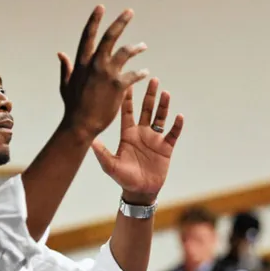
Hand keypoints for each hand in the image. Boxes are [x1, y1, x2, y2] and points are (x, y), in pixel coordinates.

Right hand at [58, 5, 148, 137]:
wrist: (81, 124)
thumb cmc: (73, 106)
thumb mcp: (65, 84)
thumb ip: (66, 67)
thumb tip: (60, 53)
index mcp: (82, 62)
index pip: (88, 36)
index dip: (95, 20)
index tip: (101, 8)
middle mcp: (94, 64)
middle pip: (110, 37)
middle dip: (120, 22)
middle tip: (129, 12)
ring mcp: (107, 73)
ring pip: (125, 52)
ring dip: (136, 47)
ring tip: (143, 46)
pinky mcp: (118, 85)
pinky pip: (133, 74)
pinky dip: (140, 73)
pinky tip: (145, 73)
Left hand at [92, 80, 183, 201]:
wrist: (140, 191)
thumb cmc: (124, 179)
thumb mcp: (110, 166)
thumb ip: (102, 153)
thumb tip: (91, 140)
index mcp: (128, 134)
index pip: (127, 112)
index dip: (128, 98)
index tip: (128, 82)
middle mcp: (141, 133)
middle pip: (146, 109)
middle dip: (149, 95)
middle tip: (152, 79)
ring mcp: (155, 139)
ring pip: (160, 117)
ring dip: (163, 105)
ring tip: (165, 92)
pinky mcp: (166, 147)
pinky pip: (173, 133)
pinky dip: (176, 125)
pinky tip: (178, 116)